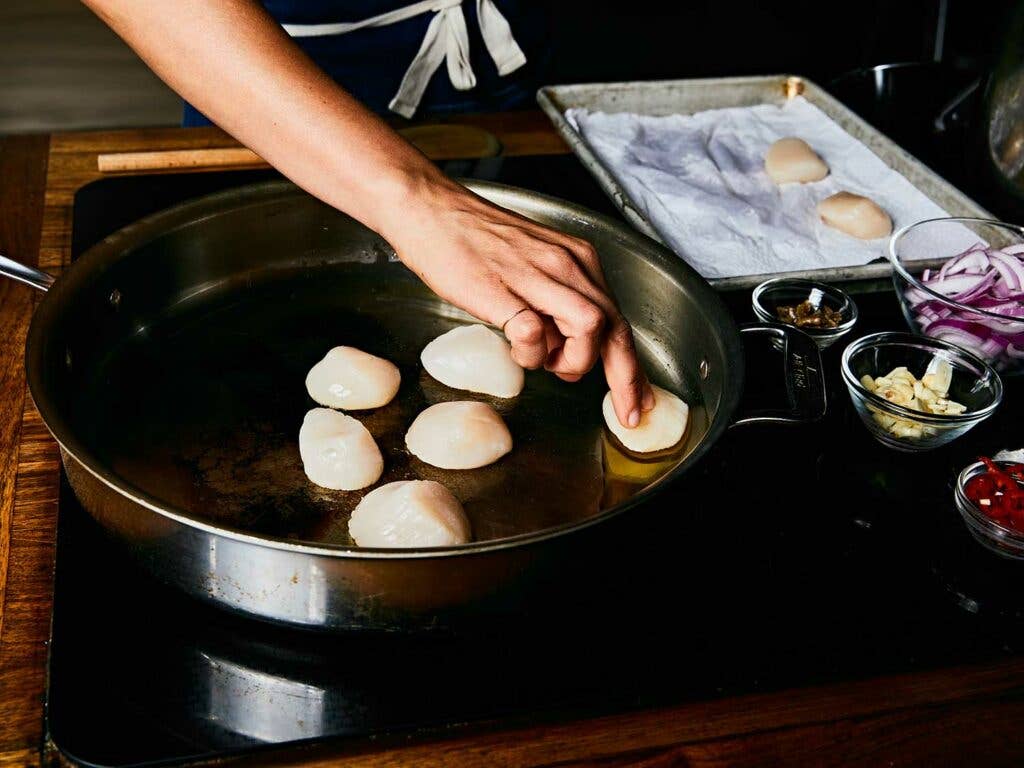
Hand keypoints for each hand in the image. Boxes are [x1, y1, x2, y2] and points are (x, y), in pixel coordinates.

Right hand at [378, 173, 654, 427]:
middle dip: (625, 378)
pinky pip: (536, 332)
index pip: (619, 320)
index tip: (637, 399)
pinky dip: (530, 351)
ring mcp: (537, 275)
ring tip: (544, 361)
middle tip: (626, 412)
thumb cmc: (472, 241)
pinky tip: (514, 345)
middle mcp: (567, 265)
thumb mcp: (532, 268)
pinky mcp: (503, 288)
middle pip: (616, 328)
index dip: (632, 366)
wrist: (428, 210)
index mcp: (577, 261)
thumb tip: (565, 350)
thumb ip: (554, 304)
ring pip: (590, 327)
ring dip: (574, 360)